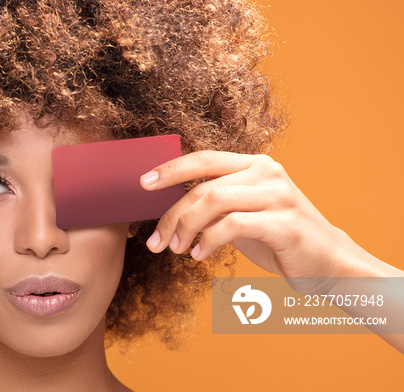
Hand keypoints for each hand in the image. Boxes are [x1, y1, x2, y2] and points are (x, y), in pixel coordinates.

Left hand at [139, 150, 355, 278]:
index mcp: (255, 165)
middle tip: (156, 241)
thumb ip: (214, 207)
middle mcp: (267, 173)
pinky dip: (208, 241)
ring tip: (176, 249)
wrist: (328, 265)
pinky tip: (199, 256)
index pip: (204, 159)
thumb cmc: (278, 240)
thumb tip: (169, 212)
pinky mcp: (283, 222)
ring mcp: (278, 195)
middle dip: (172, 214)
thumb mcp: (242, 216)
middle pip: (203, 186)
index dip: (171, 168)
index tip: (143, 183)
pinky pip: (232, 225)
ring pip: (214, 201)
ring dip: (186, 228)